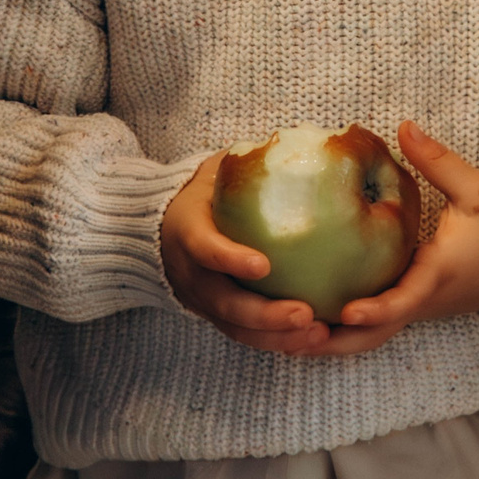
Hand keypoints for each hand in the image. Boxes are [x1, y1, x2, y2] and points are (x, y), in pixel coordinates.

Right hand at [160, 153, 331, 354]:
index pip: (204, 248)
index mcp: (186, 230)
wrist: (160, 226)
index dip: (230, 258)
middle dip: (265, 315)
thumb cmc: (203, 191)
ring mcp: (203, 299)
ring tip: (318, 334)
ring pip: (237, 328)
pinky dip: (276, 341)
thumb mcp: (217, 169)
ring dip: (277, 337)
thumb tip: (309, 137)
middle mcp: (191, 273)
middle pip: (225, 303)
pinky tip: (312, 338)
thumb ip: (251, 160)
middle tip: (306, 313)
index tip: (263, 264)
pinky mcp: (218, 315)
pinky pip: (246, 335)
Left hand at [306, 121, 478, 358]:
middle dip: (335, 343)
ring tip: (284, 335)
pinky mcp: (410, 308)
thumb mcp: (475, 189)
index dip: (375, 310)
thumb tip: (403, 126)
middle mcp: (423, 300)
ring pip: (370, 338)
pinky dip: (342, 332)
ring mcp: (416, 309)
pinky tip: (303, 319)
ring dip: (332, 342)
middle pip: (375, 335)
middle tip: (291, 336)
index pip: (404, 300)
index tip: (345, 311)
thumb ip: (438, 160)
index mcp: (438, 273)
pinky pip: (373, 327)